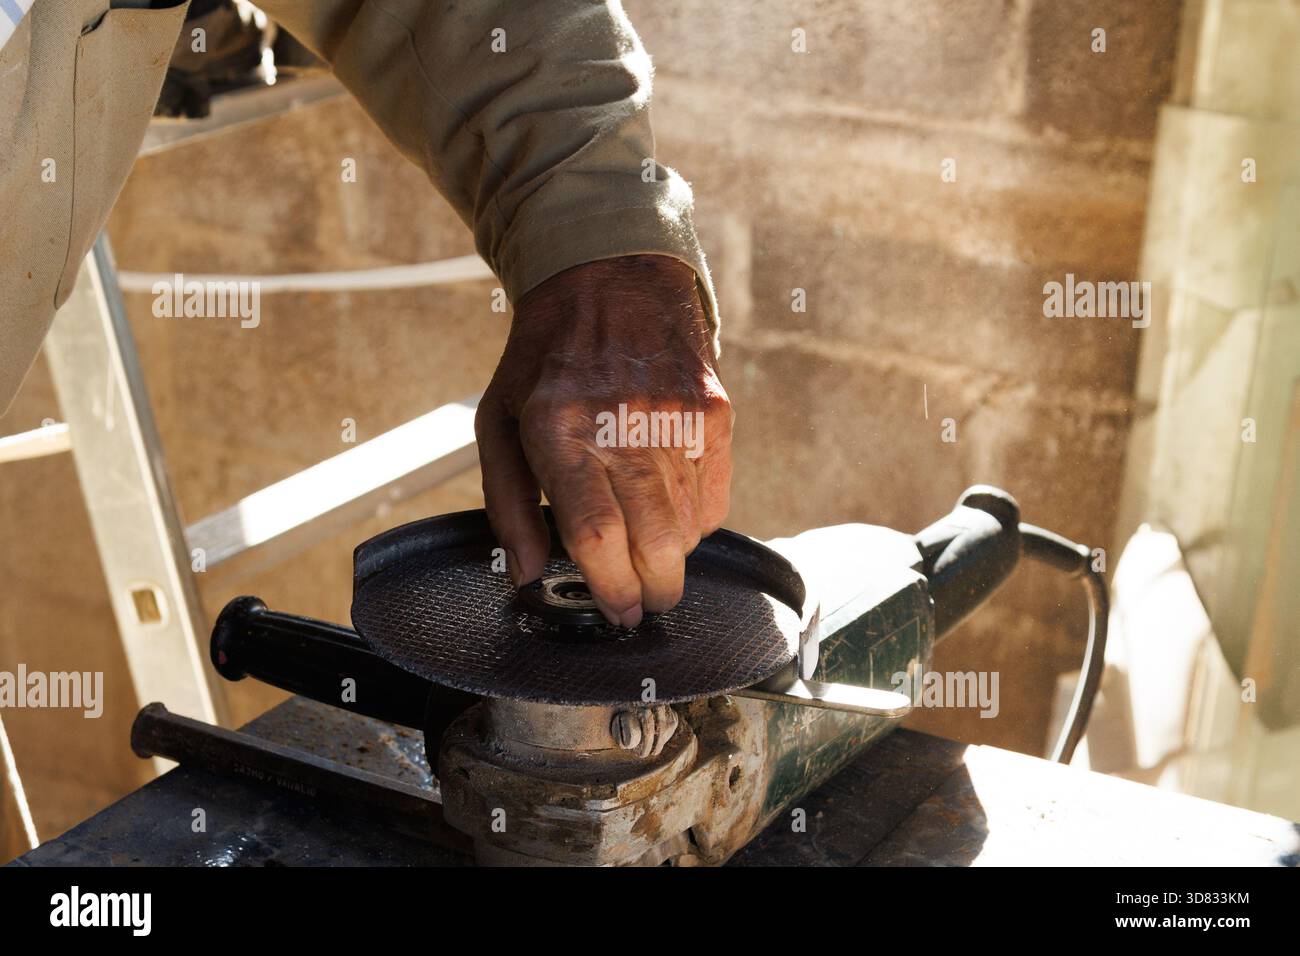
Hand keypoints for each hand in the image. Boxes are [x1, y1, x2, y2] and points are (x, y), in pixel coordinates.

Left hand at [475, 254, 732, 626]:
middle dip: (650, 592)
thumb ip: (505, 504)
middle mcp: (624, 423)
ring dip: (670, 558)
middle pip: (656, 544)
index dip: (610, 587)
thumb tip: (526, 572)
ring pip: (689, 529)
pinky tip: (667, 511)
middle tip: (637, 602)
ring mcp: (678, 417)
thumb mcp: (497, 421)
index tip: (613, 611)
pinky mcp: (714, 413)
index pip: (597, 532)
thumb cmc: (546, 360)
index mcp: (560, 428)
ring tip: (646, 550)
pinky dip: (693, 523)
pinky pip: (714, 500)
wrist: (611, 278)